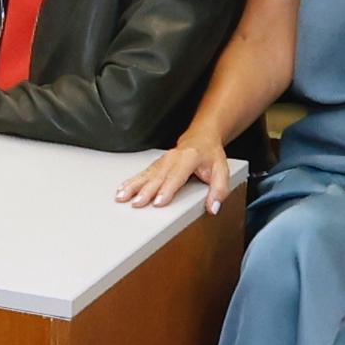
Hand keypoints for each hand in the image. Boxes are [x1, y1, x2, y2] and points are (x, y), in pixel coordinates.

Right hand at [119, 136, 239, 214]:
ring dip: (133, 185)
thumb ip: (219, 190)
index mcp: (189, 158)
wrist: (201, 137)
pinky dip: (131, 181)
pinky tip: (122, 188)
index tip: (157, 202)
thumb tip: (213, 207)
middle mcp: (173, 158)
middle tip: (136, 203)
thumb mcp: (222, 171)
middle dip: (145, 191)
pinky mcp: (156, 163)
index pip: (176, 176)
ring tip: (122, 196)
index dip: (166, 190)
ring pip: (146, 173)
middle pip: (157, 176)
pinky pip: (142, 172)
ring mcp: (162, 160)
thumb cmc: (210, 155)